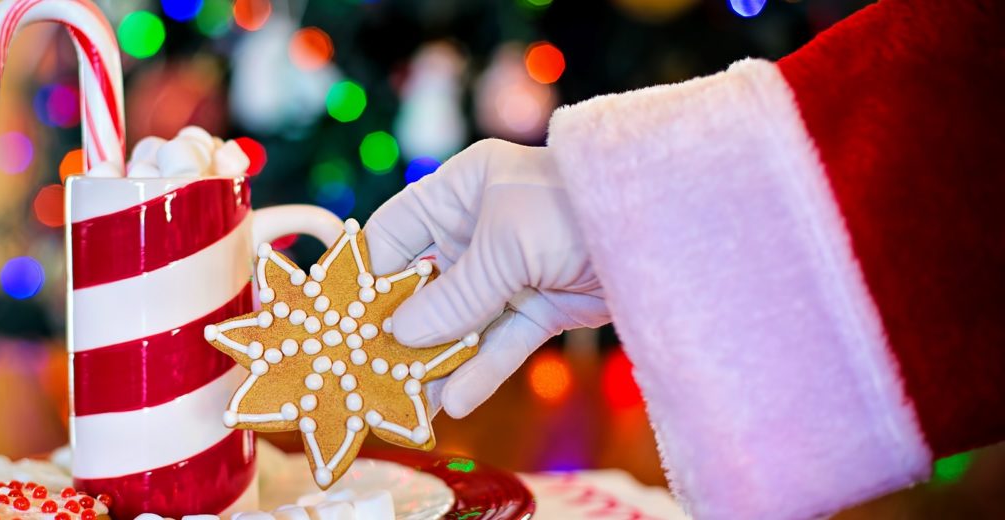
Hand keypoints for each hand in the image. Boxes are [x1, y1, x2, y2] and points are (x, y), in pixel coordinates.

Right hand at [365, 139, 610, 417]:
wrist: (666, 227)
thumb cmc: (576, 208)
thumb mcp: (506, 245)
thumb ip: (454, 294)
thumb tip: (400, 334)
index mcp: (459, 191)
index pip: (394, 234)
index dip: (367, 276)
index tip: (340, 320)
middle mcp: (477, 229)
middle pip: (422, 285)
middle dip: (397, 329)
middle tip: (367, 371)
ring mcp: (508, 270)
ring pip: (458, 322)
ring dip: (435, 361)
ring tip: (405, 402)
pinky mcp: (539, 306)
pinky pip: (499, 342)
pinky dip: (479, 370)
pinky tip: (454, 401)